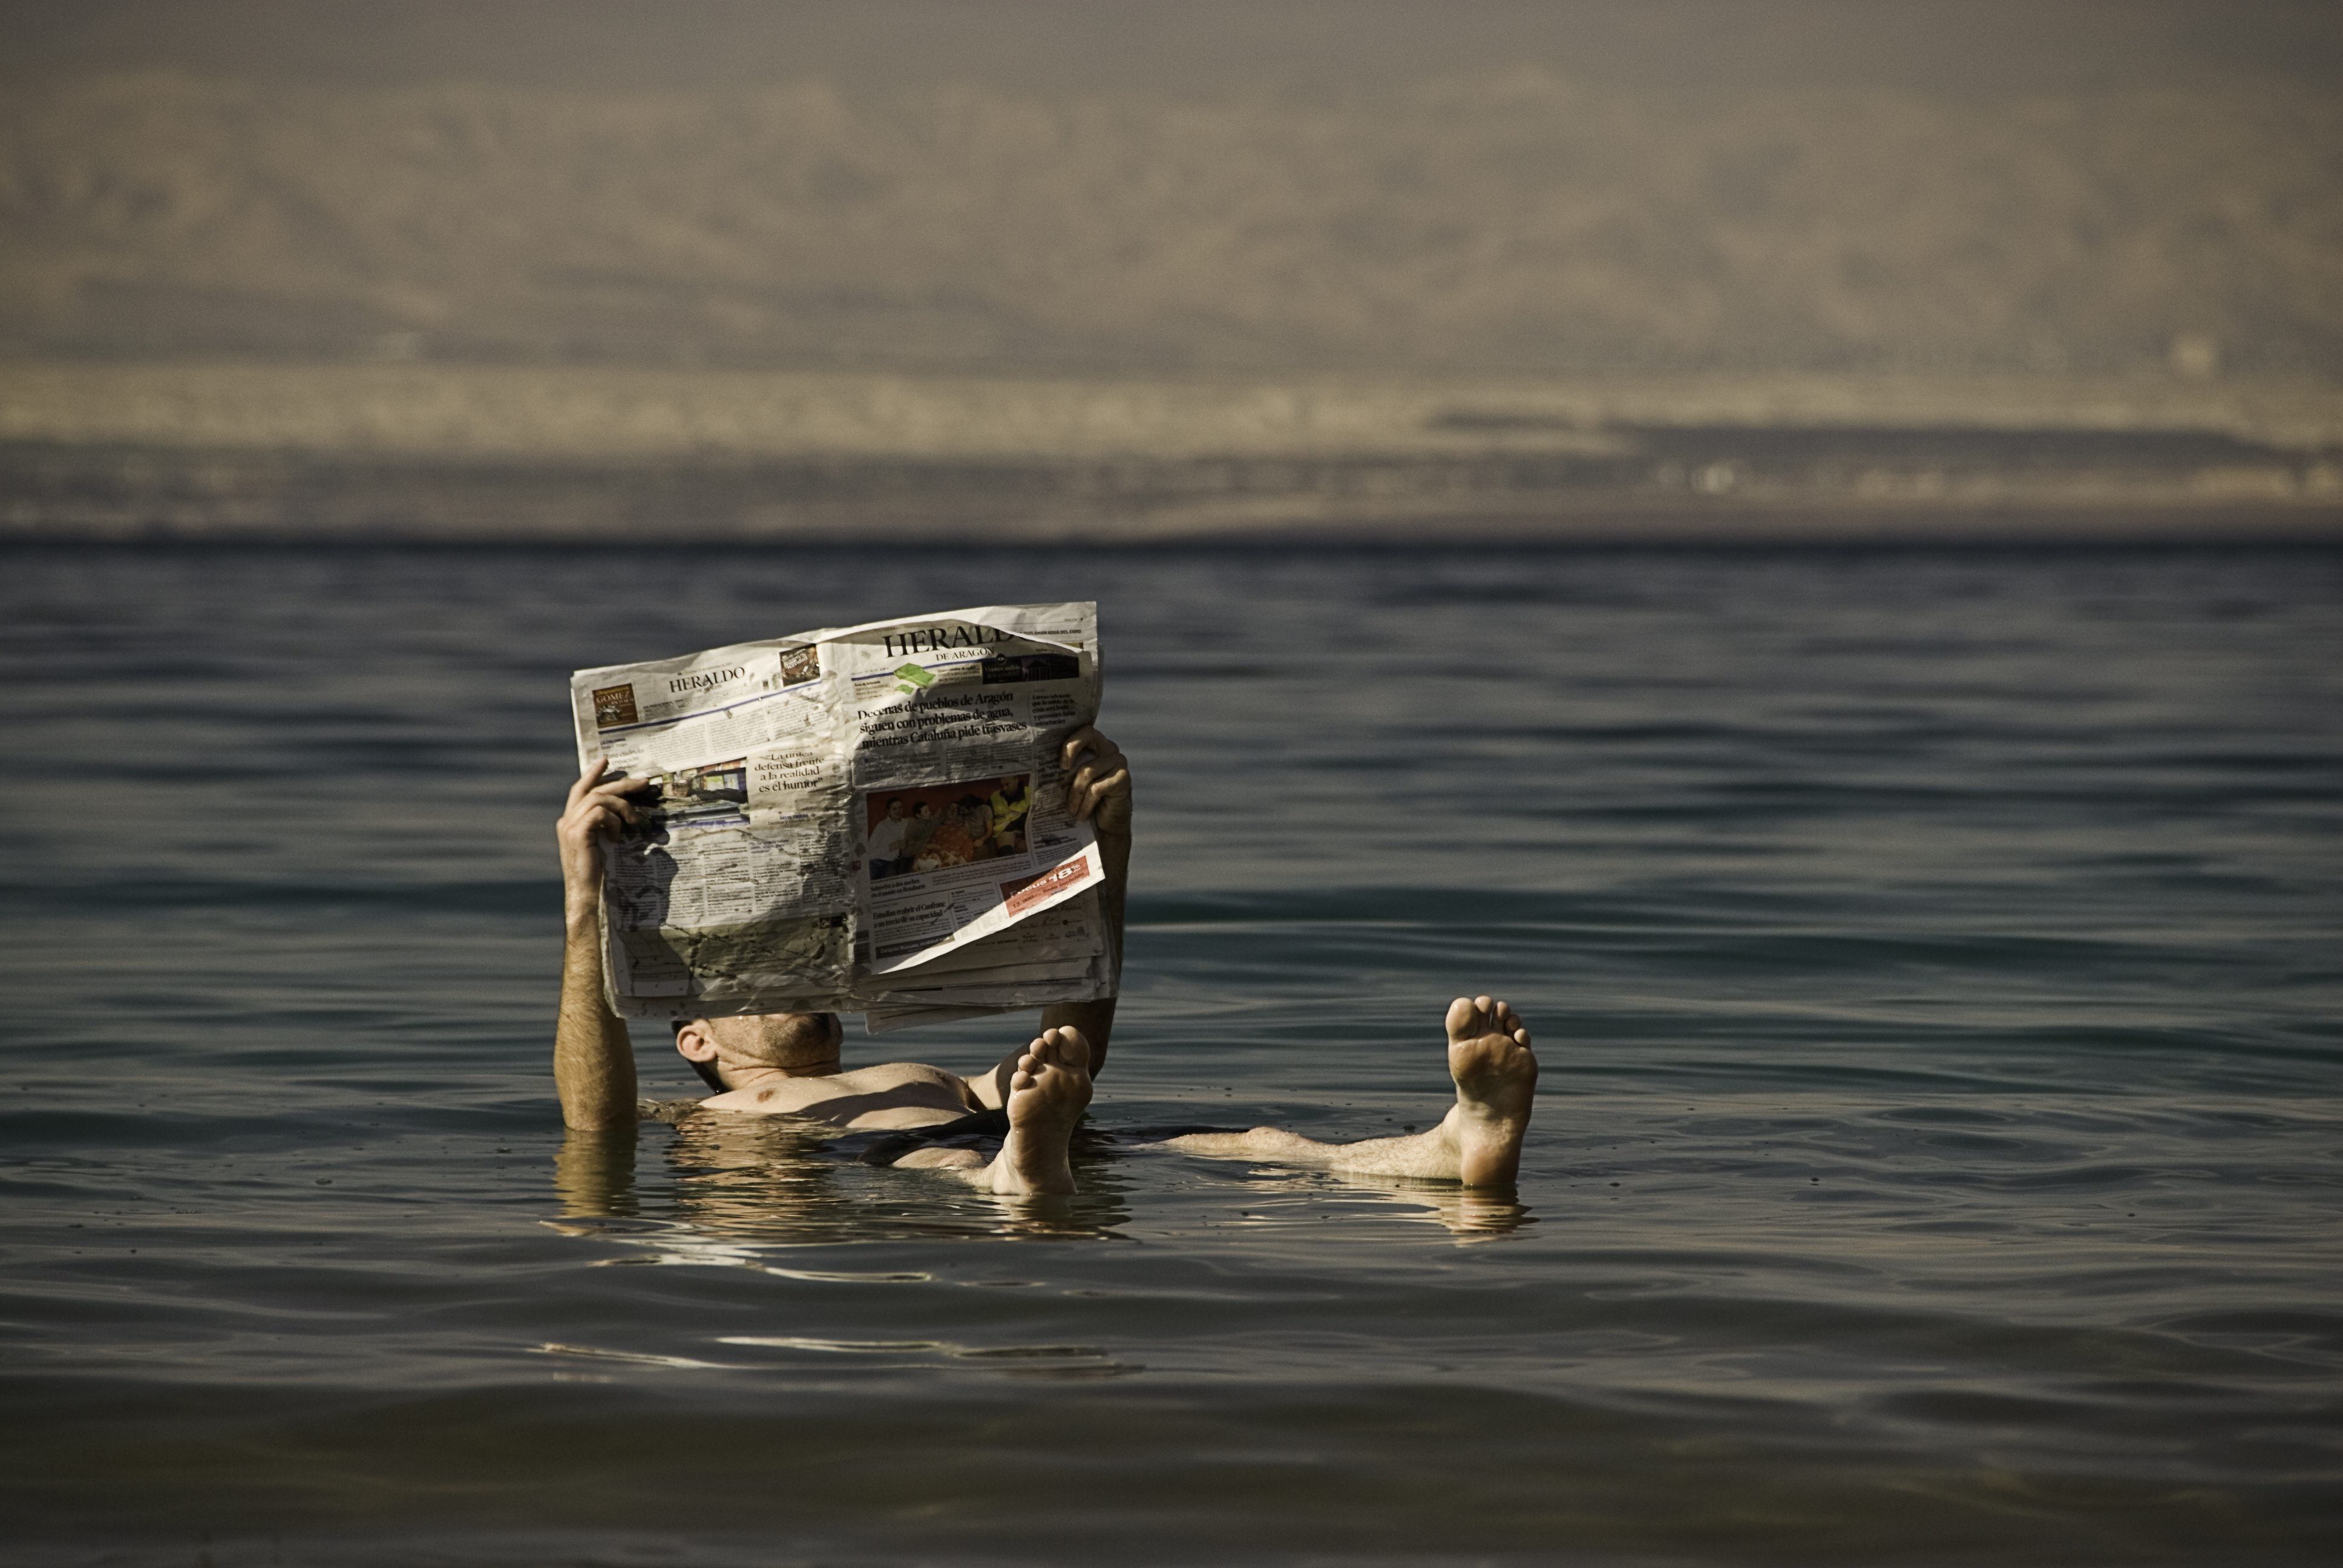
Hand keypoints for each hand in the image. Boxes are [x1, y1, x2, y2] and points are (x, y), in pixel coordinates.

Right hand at [558, 759, 652, 924]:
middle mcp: (567, 820)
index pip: (580, 789)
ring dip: (622, 806)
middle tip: (642, 782)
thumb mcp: (601, 844)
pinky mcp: (578, 833)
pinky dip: (613, 820)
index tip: (606, 760)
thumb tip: (626, 814)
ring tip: (635, 820)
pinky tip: (618, 835)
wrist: (585, 894)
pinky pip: (600, 813)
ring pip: (599, 798)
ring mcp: (570, 826)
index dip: (592, 773)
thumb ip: (605, 827)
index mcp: (570, 821)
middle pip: (594, 790)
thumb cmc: (596, 873)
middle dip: (620, 783)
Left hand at [1059, 725, 1130, 838]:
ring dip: (1075, 794)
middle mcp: (1108, 748)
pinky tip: (1081, 815)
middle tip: (1062, 769)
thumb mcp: (1072, 782)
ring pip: (1087, 770)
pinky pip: (1096, 788)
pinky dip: (1085, 804)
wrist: (1106, 825)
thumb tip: (1036, 765)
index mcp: (1095, 745)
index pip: (1082, 730)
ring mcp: (1118, 761)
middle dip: (1070, 748)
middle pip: (1088, 734)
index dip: (1069, 741)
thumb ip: (1064, 769)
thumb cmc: (1085, 801)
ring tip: (1070, 810)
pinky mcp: (1123, 777)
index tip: (1060, 764)